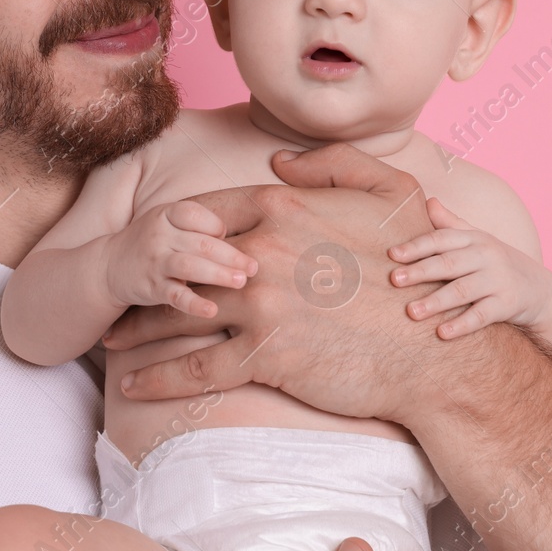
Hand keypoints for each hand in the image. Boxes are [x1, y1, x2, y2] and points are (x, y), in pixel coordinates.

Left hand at [102, 143, 457, 427]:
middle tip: (121, 294)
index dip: (177, 230)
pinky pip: (194, 369)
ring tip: (114, 340)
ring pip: (179, 313)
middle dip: (147, 278)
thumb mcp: (392, 194)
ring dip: (139, 329)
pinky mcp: (265, 356)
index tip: (156, 245)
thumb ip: (334, 165)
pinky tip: (133, 387)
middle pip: (183, 262)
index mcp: (284, 207)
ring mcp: (260, 304)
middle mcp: (262, 250)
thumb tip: (279, 164)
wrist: (438, 352)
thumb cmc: (418, 270)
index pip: (208, 212)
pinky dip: (158, 380)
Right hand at [102, 199, 256, 317]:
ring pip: (190, 266)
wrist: (108, 266)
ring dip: (218, 274)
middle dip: (231, 255)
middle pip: (201, 242)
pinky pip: (174, 295)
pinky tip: (212, 310)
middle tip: (255, 266)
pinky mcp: (150, 288)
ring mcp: (154, 261)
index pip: (198, 215)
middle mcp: (159, 234)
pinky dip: (194, 304)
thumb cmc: (153, 243)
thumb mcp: (169, 223)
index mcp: (167, 214)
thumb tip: (248, 236)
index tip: (239, 240)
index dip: (220, 228)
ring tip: (241, 282)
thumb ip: (201, 226)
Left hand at [390, 197, 551, 339]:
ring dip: (436, 301)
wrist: (539, 288)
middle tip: (394, 280)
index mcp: (474, 238)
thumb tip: (428, 201)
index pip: (441, 239)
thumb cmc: (495, 262)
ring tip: (412, 312)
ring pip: (463, 290)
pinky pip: (482, 315)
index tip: (392, 255)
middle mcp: (486, 255)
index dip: (416, 247)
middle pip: (449, 263)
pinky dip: (462, 324)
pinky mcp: (508, 304)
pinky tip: (442, 333)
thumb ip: (450, 224)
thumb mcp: (476, 239)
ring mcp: (498, 279)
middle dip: (420, 271)